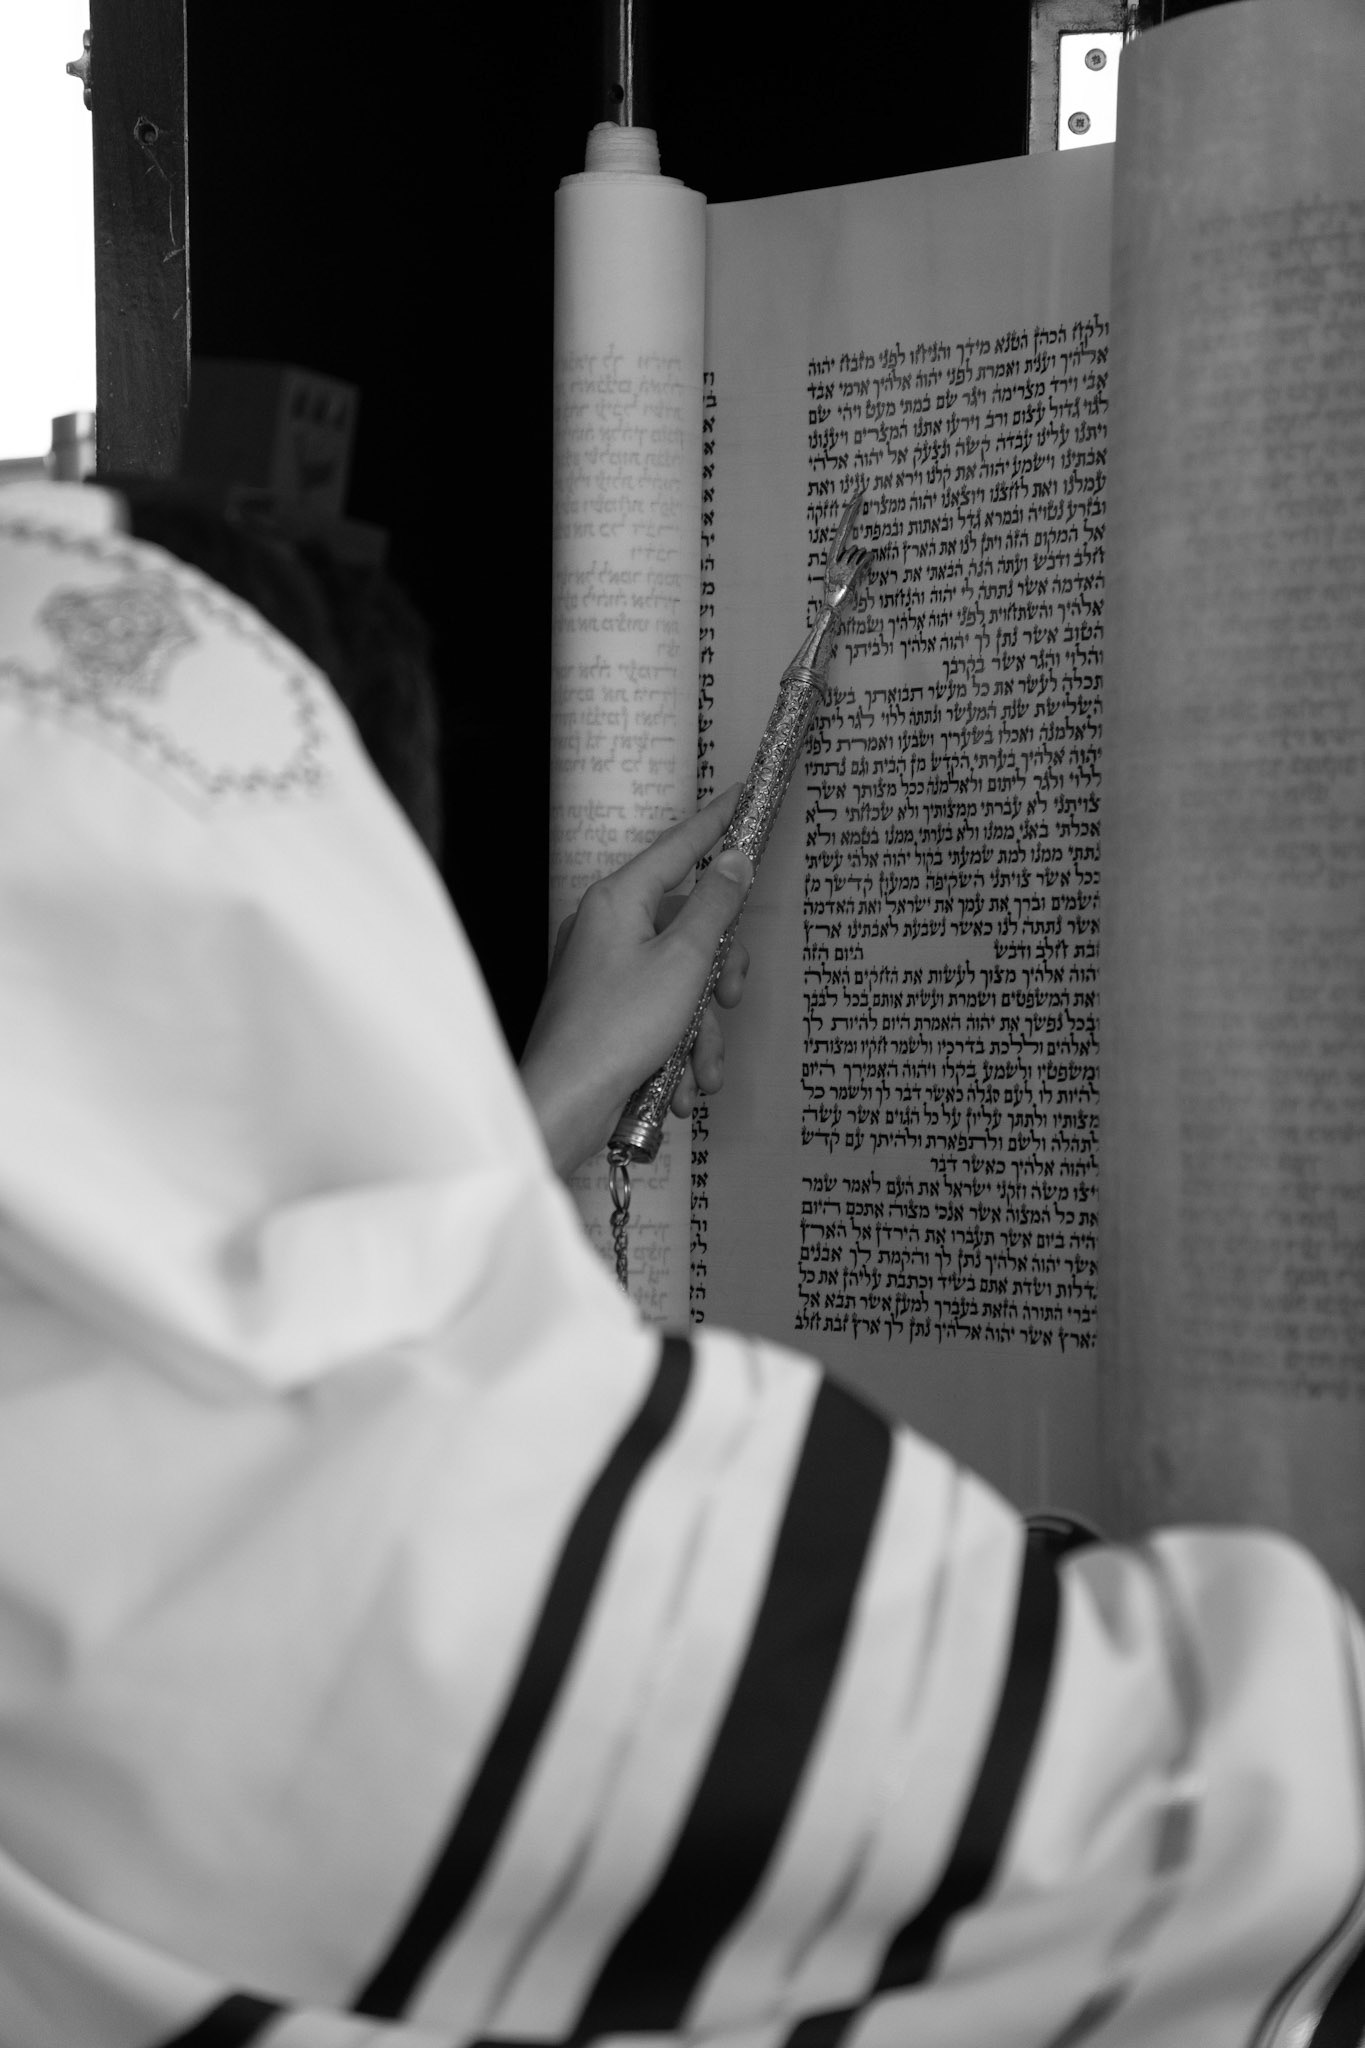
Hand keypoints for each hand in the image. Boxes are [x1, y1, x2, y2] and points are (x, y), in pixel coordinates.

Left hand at [519, 786, 753, 1177]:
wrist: (566, 1104)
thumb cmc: (615, 1030)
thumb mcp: (684, 962)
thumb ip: (714, 906)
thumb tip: (735, 859)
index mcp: (617, 901)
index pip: (679, 846)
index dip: (717, 822)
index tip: (744, 794)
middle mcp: (607, 929)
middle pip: (689, 927)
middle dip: (719, 976)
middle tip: (729, 999)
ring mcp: (605, 974)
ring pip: (682, 984)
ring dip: (702, 1031)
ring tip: (701, 1071)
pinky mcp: (607, 1014)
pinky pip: (661, 1018)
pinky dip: (678, 1052)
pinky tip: (680, 1087)